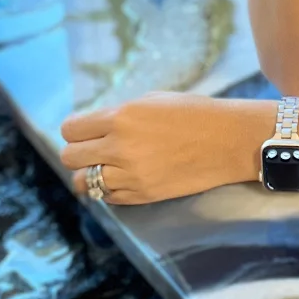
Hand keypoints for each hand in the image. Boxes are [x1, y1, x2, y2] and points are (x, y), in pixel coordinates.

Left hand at [60, 93, 267, 203]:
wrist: (228, 141)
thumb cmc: (194, 113)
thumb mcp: (152, 101)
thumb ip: (119, 115)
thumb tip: (95, 127)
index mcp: (122, 117)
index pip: (71, 129)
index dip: (75, 130)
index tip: (83, 130)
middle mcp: (120, 147)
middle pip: (71, 157)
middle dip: (78, 152)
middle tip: (93, 149)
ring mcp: (130, 175)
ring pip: (83, 182)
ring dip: (90, 174)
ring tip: (105, 168)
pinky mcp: (142, 196)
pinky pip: (107, 197)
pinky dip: (108, 189)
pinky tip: (122, 178)